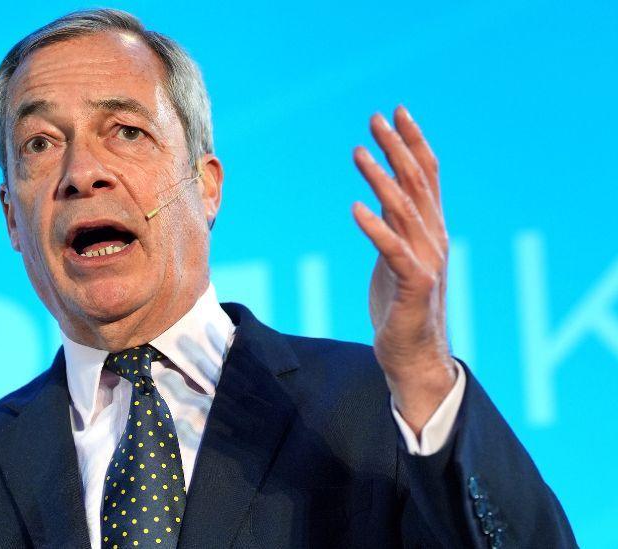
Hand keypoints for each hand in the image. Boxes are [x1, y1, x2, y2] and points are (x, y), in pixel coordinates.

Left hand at [351, 106, 457, 435]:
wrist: (414, 355)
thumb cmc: (402, 305)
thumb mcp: (396, 255)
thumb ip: (395, 224)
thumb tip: (379, 193)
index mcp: (430, 229)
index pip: (426, 175)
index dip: (413, 141)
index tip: (396, 111)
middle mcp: (433, 238)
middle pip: (417, 183)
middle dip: (397, 147)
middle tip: (376, 117)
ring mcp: (426, 261)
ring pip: (405, 210)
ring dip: (382, 179)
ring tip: (359, 152)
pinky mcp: (413, 286)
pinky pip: (393, 251)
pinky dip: (376, 228)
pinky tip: (355, 208)